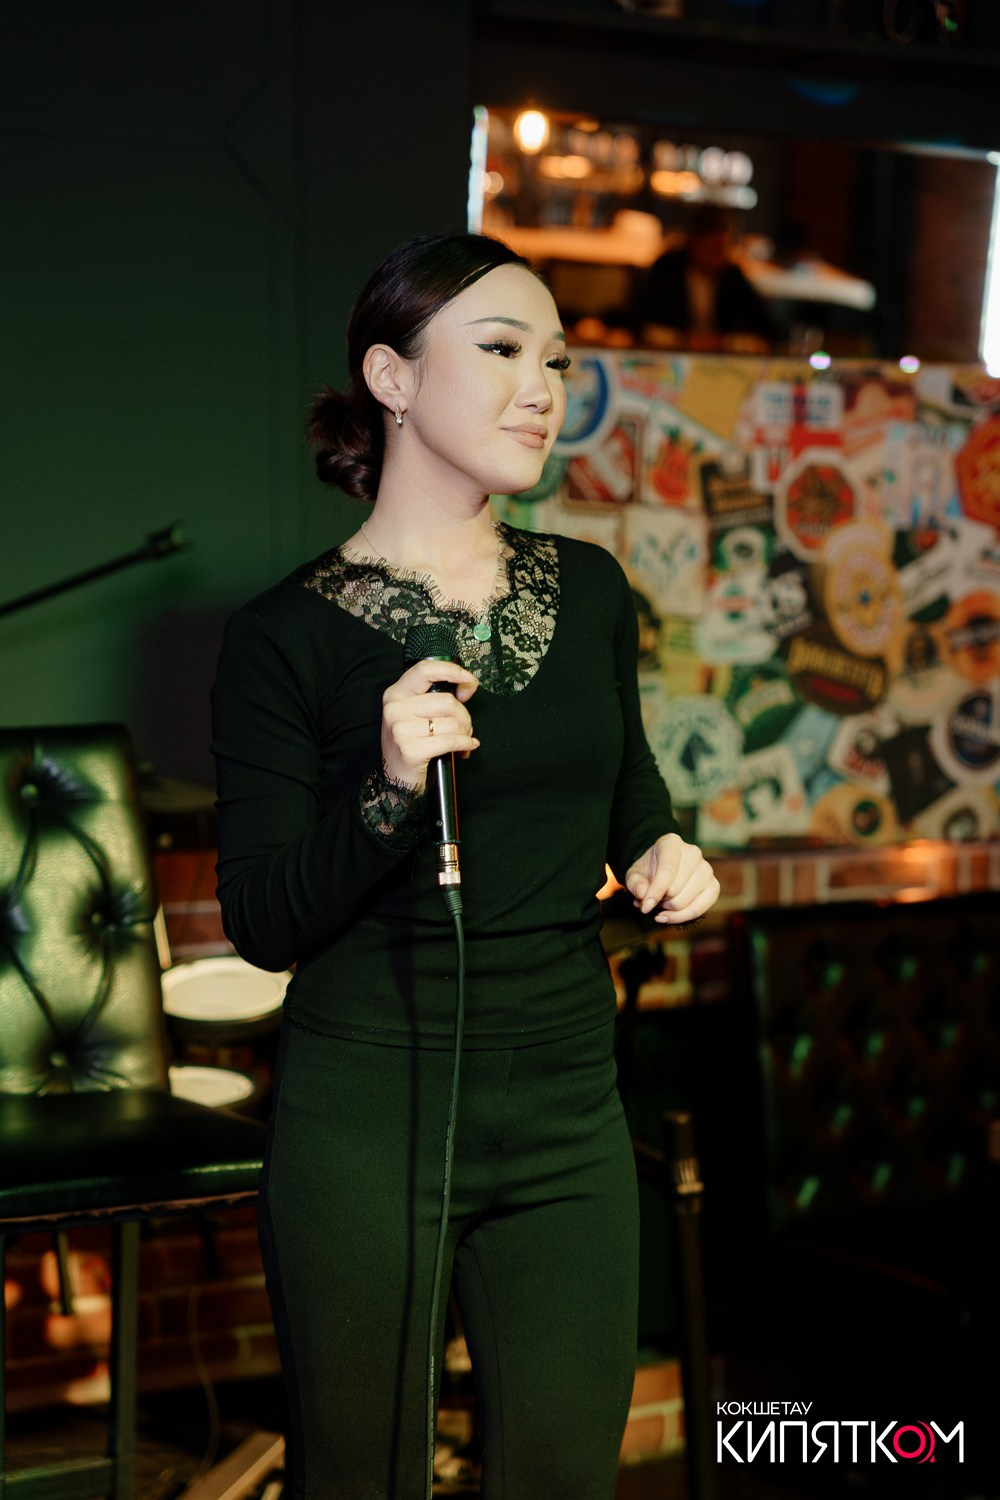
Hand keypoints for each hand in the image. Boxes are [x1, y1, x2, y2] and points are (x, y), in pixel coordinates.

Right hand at [381, 659, 479, 791]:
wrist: (395, 780)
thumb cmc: (411, 745)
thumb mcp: (417, 715)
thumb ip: (439, 697)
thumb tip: (467, 685)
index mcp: (396, 694)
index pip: (425, 670)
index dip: (452, 671)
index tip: (469, 680)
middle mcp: (395, 708)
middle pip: (447, 701)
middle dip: (464, 716)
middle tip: (465, 728)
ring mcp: (401, 729)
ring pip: (452, 723)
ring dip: (465, 734)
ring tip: (462, 740)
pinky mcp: (411, 749)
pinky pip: (451, 741)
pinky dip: (465, 745)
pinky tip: (466, 748)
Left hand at [625, 833, 719, 924]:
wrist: (662, 870)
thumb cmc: (649, 870)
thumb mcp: (635, 874)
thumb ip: (635, 883)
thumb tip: (643, 894)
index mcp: (672, 843)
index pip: (668, 870)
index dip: (655, 892)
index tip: (644, 907)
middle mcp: (693, 853)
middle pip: (674, 890)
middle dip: (659, 900)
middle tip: (652, 898)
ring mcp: (707, 869)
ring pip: (683, 902)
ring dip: (668, 908)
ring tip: (661, 900)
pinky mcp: (714, 886)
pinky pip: (699, 910)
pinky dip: (681, 917)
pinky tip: (669, 915)